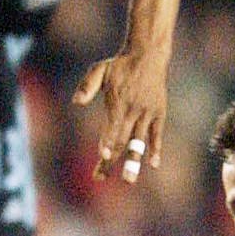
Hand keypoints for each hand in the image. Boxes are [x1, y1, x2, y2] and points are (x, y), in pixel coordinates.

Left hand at [71, 47, 167, 184]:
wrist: (148, 55)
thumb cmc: (120, 65)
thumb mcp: (100, 69)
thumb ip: (88, 85)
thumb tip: (75, 101)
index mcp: (118, 102)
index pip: (113, 127)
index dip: (108, 142)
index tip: (104, 156)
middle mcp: (133, 110)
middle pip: (122, 140)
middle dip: (111, 160)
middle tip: (101, 177)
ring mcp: (147, 113)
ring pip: (139, 141)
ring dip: (134, 162)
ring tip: (129, 180)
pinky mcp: (159, 113)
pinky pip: (157, 134)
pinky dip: (155, 148)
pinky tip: (154, 164)